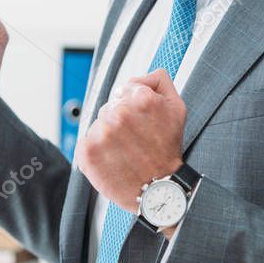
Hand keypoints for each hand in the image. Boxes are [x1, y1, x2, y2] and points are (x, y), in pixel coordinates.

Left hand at [75, 68, 185, 212]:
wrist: (159, 190)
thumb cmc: (167, 151)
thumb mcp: (177, 108)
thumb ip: (160, 82)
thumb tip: (145, 72)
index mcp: (141, 98)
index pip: (125, 89)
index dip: (133, 107)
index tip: (141, 124)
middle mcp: (119, 113)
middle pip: (110, 107)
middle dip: (120, 121)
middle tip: (136, 141)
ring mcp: (101, 132)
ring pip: (98, 125)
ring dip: (108, 137)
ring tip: (125, 153)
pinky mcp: (87, 151)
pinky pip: (86, 142)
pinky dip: (96, 152)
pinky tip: (113, 160)